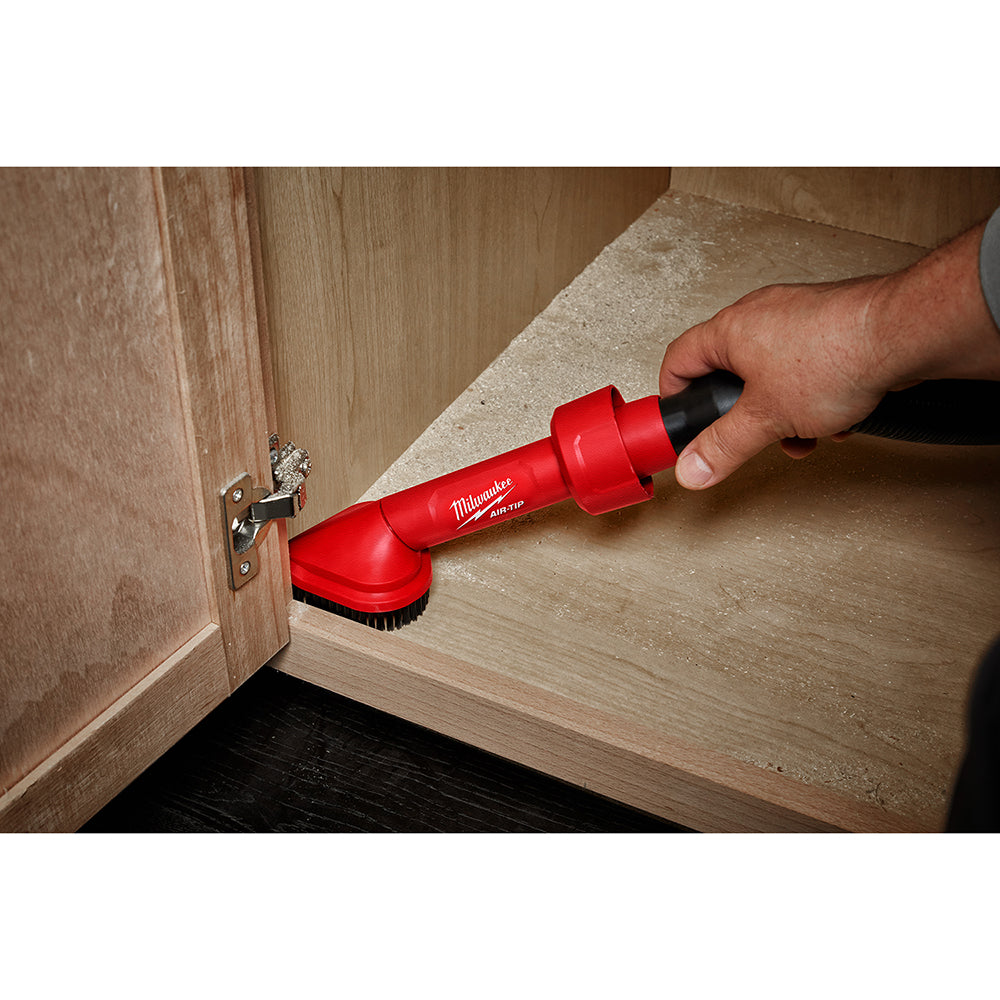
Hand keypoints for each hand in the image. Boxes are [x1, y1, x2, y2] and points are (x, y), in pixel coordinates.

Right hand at [659, 220, 999, 489]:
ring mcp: (797, 317)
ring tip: (799, 433)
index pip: (679, 360)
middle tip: (746, 435)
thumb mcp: (766, 418)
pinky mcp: (830, 326)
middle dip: (742, 415)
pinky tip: (832, 419)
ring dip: (781, 411)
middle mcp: (760, 315)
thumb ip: (724, 447)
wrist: (904, 334)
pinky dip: (812, 397)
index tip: (679, 420)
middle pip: (729, 372)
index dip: (674, 395)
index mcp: (730, 329)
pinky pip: (806, 367)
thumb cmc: (836, 354)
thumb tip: (693, 468)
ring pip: (771, 373)